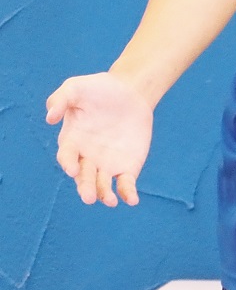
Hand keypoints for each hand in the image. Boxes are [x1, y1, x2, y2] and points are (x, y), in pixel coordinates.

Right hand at [46, 72, 153, 205]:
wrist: (130, 92)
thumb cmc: (98, 89)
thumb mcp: (75, 87)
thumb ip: (60, 99)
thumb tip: (49, 118)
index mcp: (72, 141)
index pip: (67, 156)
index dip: (69, 163)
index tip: (73, 169)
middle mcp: (87, 156)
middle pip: (83, 176)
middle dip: (85, 187)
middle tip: (88, 197)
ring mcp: (107, 163)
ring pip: (102, 185)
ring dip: (104, 195)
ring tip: (109, 201)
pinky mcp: (128, 166)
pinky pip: (125, 183)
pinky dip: (127, 193)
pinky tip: (132, 200)